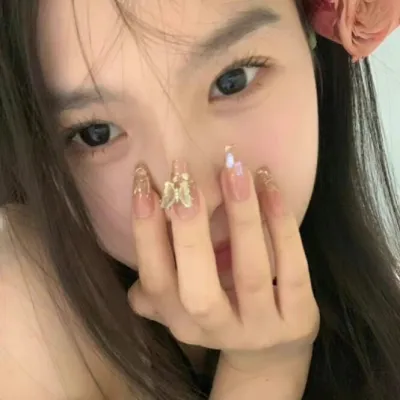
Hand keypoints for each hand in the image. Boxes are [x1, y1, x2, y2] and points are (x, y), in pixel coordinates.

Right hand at [128, 151, 318, 376]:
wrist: (271, 350)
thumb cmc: (221, 310)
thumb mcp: (185, 303)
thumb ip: (159, 280)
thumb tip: (141, 227)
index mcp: (181, 321)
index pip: (156, 281)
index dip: (147, 233)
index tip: (145, 182)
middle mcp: (217, 330)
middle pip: (198, 290)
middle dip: (189, 230)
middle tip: (185, 176)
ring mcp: (261, 329)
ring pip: (251, 273)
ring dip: (242, 218)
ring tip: (235, 171)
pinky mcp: (298, 319)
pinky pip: (293, 269)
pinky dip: (282, 226)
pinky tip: (270, 187)